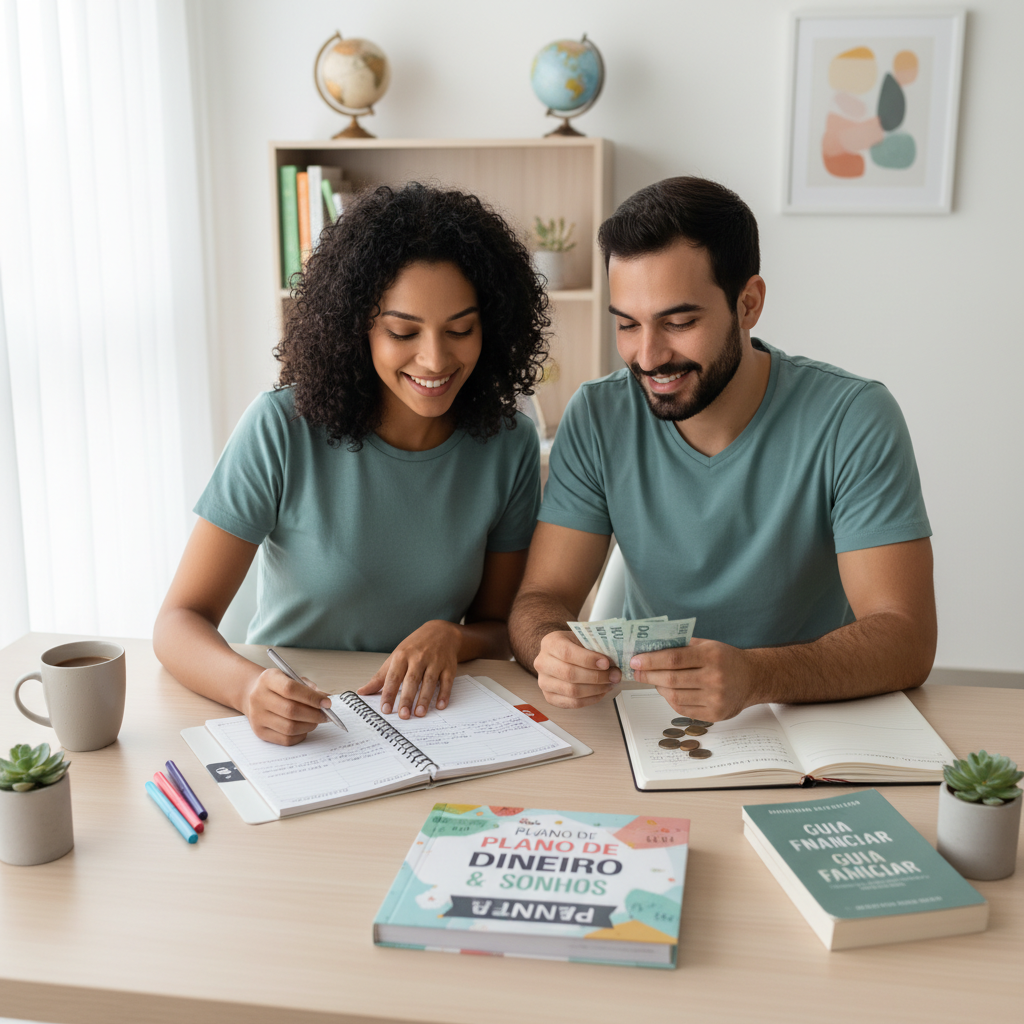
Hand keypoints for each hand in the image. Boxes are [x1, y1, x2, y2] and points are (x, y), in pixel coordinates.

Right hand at [240, 668, 331, 744]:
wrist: (254, 693)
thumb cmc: (278, 686)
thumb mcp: (292, 678)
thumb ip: (309, 688)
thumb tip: (326, 701)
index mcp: (268, 679)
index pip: (291, 689)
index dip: (312, 697)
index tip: (327, 703)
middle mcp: (259, 697)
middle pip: (291, 710)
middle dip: (314, 714)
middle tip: (326, 715)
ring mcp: (257, 716)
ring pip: (289, 727)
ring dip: (309, 726)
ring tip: (316, 721)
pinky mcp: (260, 732)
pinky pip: (285, 739)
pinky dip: (300, 735)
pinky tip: (305, 728)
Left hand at [357, 620, 461, 718]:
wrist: (441, 632)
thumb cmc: (415, 646)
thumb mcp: (396, 656)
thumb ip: (380, 676)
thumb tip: (362, 691)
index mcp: (402, 656)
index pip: (393, 677)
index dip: (389, 694)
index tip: (385, 709)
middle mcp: (419, 658)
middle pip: (412, 680)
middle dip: (407, 698)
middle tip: (403, 715)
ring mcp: (435, 662)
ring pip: (429, 682)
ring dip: (425, 698)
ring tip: (419, 713)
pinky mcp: (449, 666)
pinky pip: (447, 681)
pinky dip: (444, 694)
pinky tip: (440, 705)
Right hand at [533, 630, 620, 708]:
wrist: (560, 654)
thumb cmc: (574, 645)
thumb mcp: (583, 638)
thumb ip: (596, 648)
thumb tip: (613, 665)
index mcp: (550, 643)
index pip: (567, 653)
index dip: (588, 660)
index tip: (606, 663)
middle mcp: (542, 663)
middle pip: (570, 674)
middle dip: (596, 677)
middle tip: (613, 676)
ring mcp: (544, 682)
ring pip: (572, 691)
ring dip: (596, 689)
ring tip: (609, 684)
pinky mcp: (549, 697)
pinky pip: (572, 703)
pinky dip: (590, 699)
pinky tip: (600, 692)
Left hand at [628, 637, 760, 720]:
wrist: (753, 678)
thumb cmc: (726, 659)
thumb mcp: (707, 645)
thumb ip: (681, 645)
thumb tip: (650, 647)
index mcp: (712, 656)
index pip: (674, 659)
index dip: (651, 660)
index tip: (635, 660)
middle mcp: (715, 678)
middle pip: (672, 679)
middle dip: (649, 675)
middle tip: (636, 672)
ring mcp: (715, 698)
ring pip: (675, 696)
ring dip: (658, 688)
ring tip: (653, 680)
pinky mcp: (715, 714)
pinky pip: (683, 709)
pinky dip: (670, 699)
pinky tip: (667, 691)